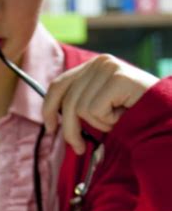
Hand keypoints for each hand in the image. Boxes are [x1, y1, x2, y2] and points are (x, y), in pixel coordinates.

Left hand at [42, 54, 158, 154]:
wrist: (164, 114)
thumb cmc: (132, 114)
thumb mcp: (100, 107)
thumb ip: (78, 105)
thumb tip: (51, 119)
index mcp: (92, 66)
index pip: (59, 85)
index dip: (49, 108)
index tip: (51, 128)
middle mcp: (99, 62)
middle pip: (67, 100)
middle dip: (69, 129)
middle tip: (78, 148)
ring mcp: (108, 67)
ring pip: (80, 108)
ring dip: (98, 125)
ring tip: (116, 121)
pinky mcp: (117, 78)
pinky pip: (95, 110)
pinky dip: (108, 121)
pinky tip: (123, 115)